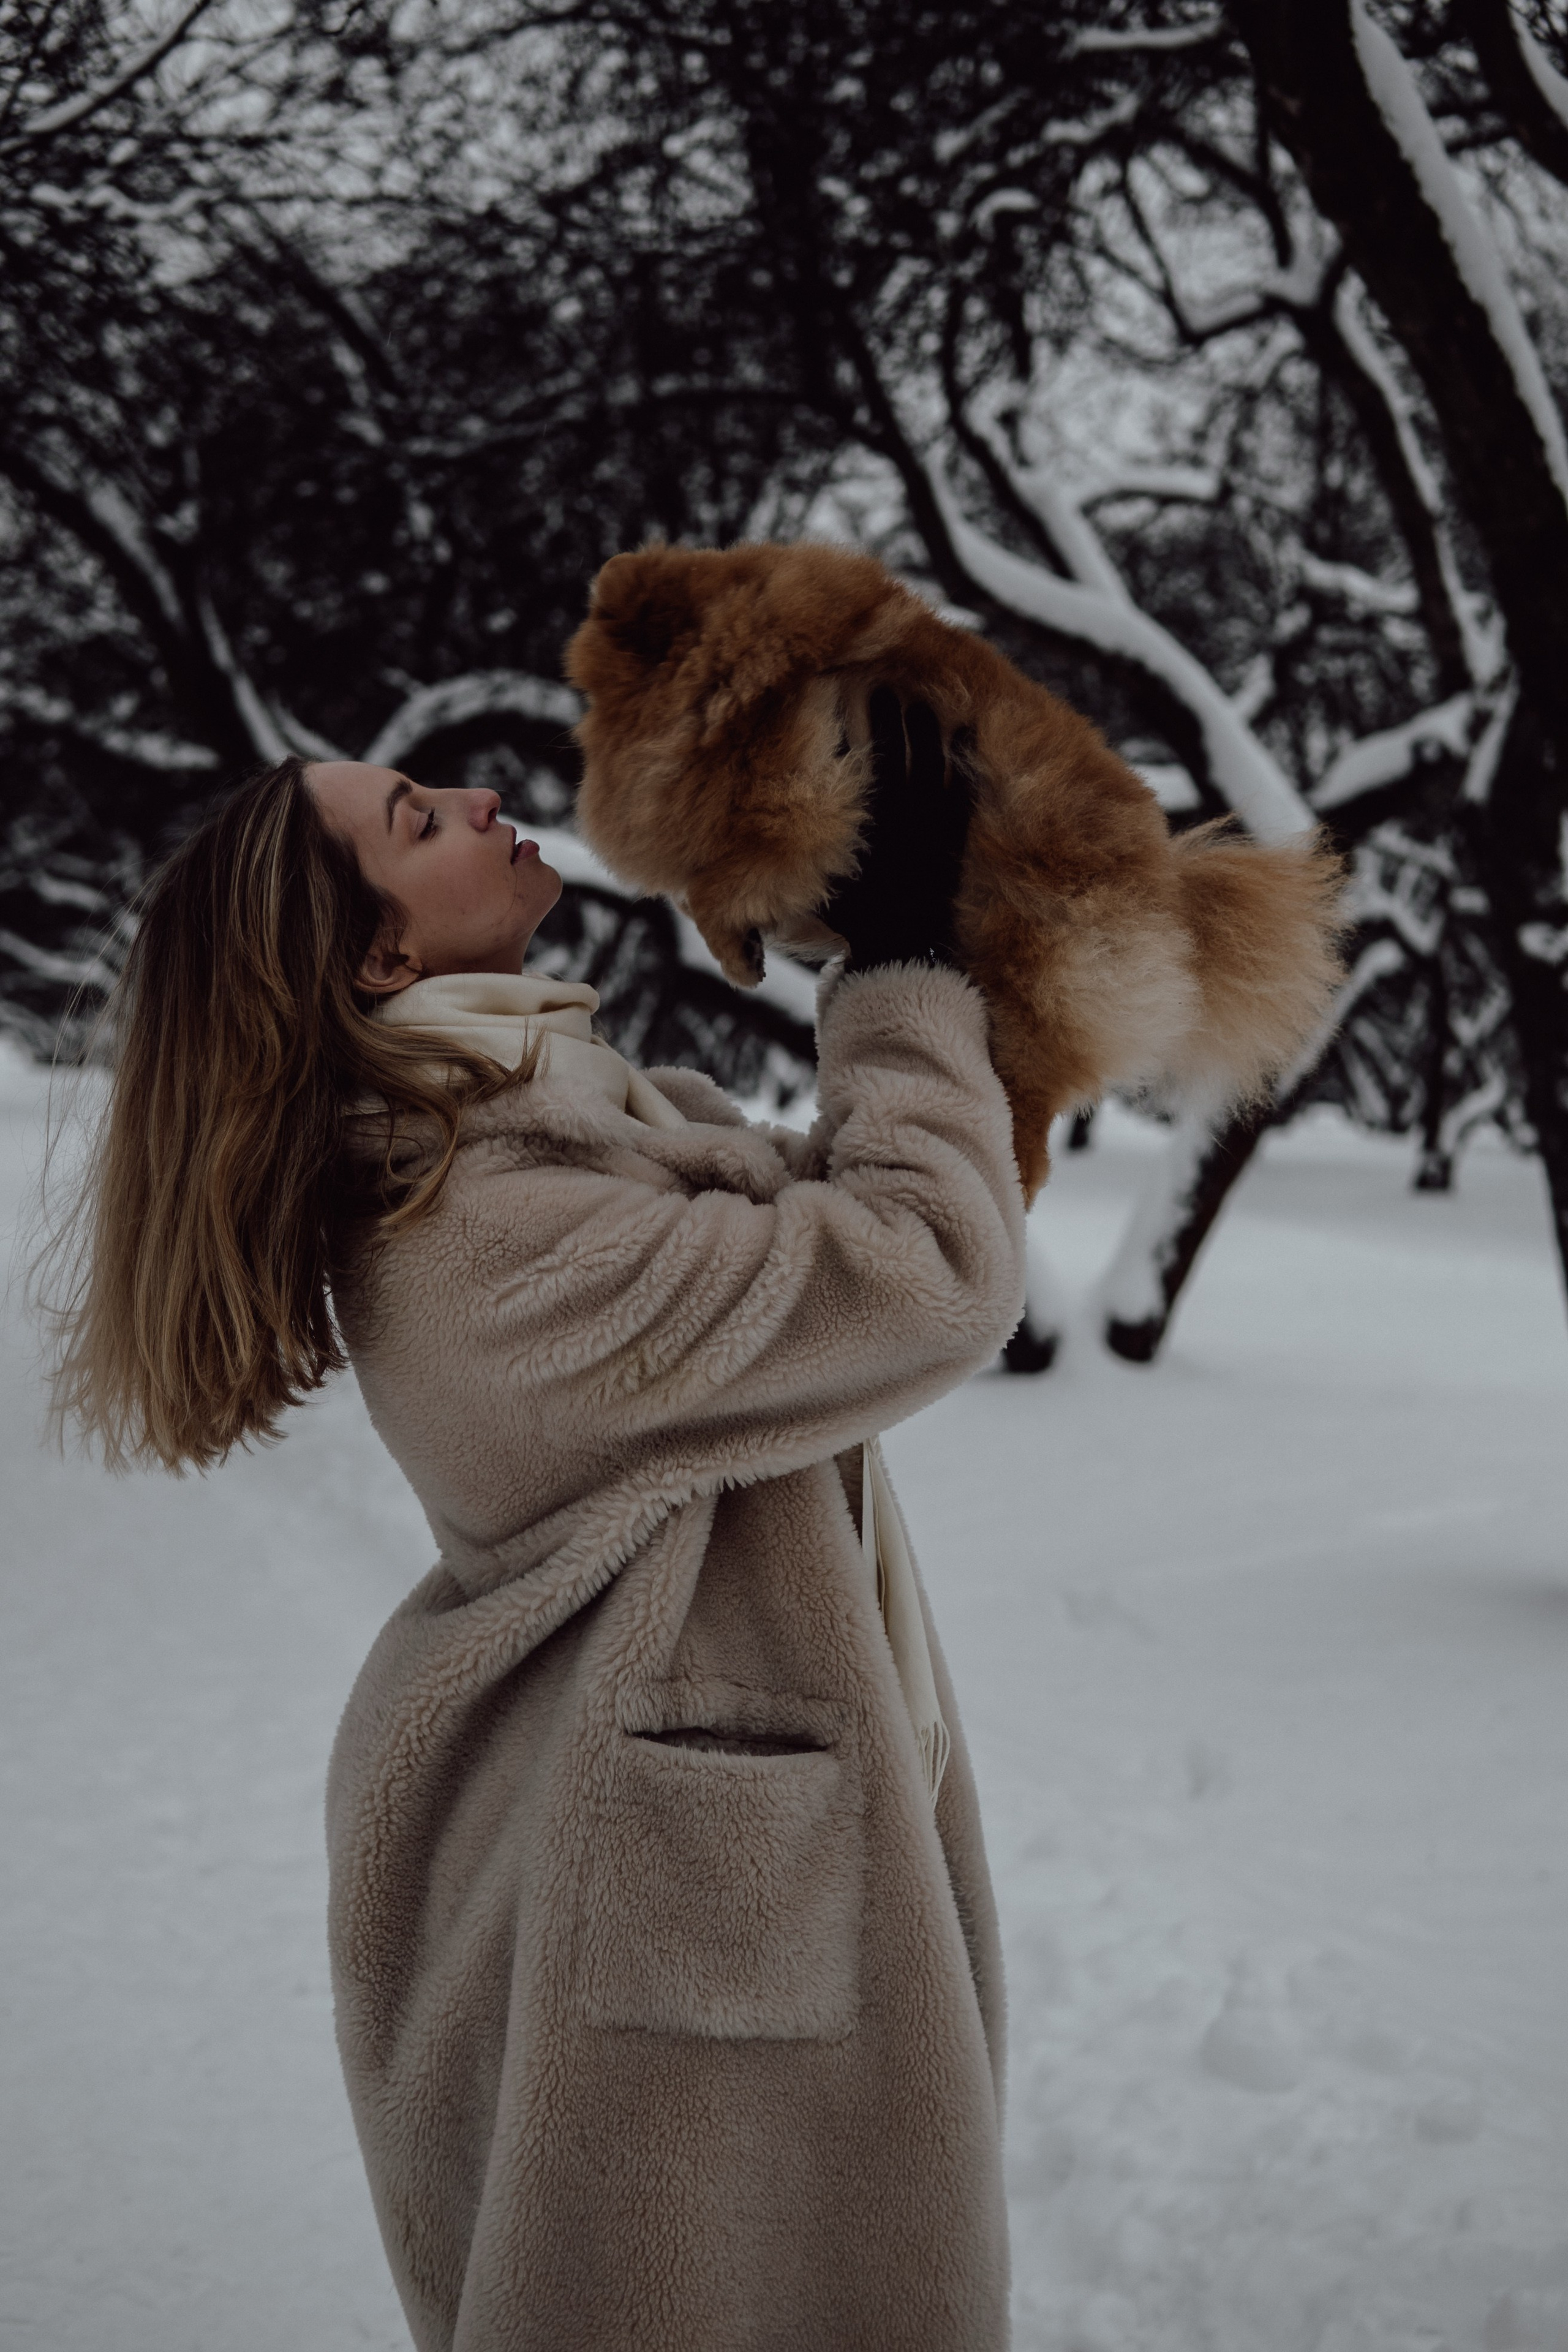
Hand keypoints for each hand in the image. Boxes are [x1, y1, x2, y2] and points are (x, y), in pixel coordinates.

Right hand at [819, 688, 973, 971]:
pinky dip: (964, 762)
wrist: (904, 961)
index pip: (855, 768)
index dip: (852, 732)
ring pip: (928, 768)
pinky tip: (965, 731)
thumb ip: (792, 867)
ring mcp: (927, 831)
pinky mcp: (953, 842)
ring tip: (920, 704)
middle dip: (887, 721)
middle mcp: (893, 823)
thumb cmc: (855, 930)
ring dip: (924, 733)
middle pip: (892, 757)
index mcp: (860, 829)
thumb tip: (753, 843)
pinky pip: (962, 793)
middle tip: (883, 689)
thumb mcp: (815, 897)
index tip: (844, 701)